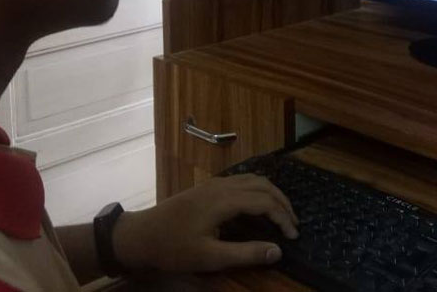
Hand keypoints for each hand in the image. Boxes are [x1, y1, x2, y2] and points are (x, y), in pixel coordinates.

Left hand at [111, 174, 298, 273]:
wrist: (142, 234)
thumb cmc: (174, 248)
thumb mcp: (210, 257)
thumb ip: (245, 253)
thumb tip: (278, 250)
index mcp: (224, 200)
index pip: (265, 201)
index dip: (283, 217)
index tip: (294, 236)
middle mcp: (222, 186)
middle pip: (262, 185)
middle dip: (282, 203)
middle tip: (294, 224)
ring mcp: (214, 184)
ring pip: (253, 179)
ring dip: (271, 194)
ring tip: (282, 214)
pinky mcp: (208, 187)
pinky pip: (242, 180)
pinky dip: (259, 190)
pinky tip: (259, 204)